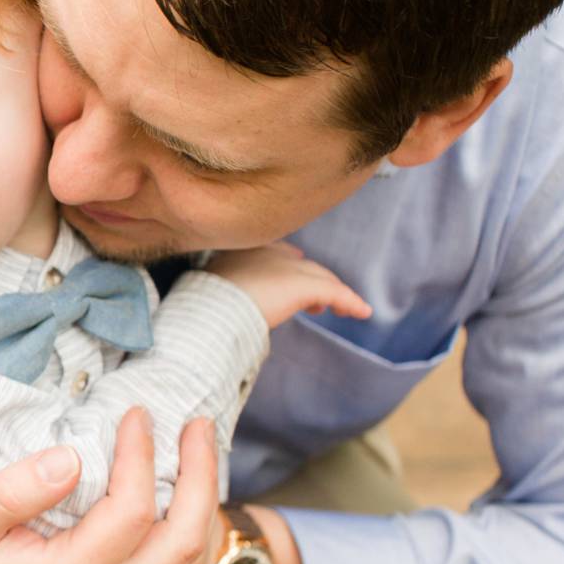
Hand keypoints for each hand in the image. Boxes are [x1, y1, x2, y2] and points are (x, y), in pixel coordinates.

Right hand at [0, 410, 223, 563]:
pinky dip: (189, 538)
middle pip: (182, 543)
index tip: (135, 414)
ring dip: (202, 505)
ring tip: (199, 453)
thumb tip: (71, 458)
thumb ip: (13, 490)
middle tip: (198, 426)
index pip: (132, 511)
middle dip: (200, 477)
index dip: (142, 455)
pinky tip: (183, 500)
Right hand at [206, 241, 371, 327]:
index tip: (292, 275)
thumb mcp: (209, 289)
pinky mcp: (304, 286)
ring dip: (333, 293)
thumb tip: (220, 301)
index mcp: (246, 251)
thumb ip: (223, 287)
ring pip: (321, 279)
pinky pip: (335, 293)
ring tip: (342, 309)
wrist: (208, 309)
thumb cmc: (202, 304)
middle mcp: (271, 252)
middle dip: (314, 282)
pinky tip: (362, 313)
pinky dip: (350, 302)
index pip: (278, 254)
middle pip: (303, 267)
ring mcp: (288, 267)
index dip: (288, 266)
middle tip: (317, 303)